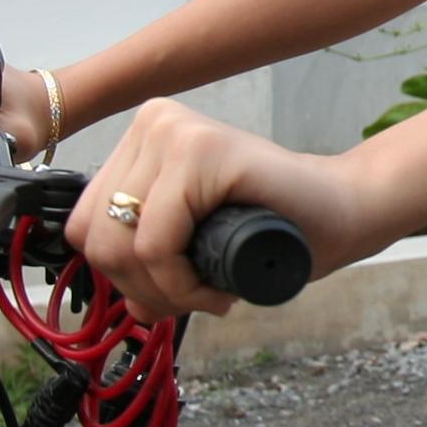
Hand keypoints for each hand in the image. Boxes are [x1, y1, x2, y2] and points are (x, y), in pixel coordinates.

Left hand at [64, 99, 386, 320]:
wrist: (342, 215)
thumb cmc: (274, 232)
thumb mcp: (191, 246)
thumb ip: (150, 263)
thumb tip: (129, 302)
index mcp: (141, 141)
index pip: (84, 225)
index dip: (124, 277)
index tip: (175, 291)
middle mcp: (152, 124)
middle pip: (96, 237)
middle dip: (143, 289)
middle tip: (196, 298)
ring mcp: (175, 131)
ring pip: (122, 244)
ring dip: (165, 291)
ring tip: (209, 292)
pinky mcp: (202, 149)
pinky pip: (156, 243)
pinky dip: (183, 283)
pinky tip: (219, 286)